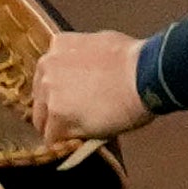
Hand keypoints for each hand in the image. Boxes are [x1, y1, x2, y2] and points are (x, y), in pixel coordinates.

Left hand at [33, 31, 152, 143]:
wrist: (146, 75)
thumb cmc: (136, 60)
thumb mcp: (103, 44)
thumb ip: (87, 58)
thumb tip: (91, 70)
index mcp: (58, 46)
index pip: (49, 75)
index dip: (61, 91)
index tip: (73, 101)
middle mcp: (47, 67)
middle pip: (41, 98)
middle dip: (56, 111)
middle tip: (77, 121)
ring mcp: (50, 92)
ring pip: (44, 120)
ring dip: (60, 128)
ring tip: (80, 136)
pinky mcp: (58, 116)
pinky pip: (54, 138)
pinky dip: (66, 143)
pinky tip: (80, 144)